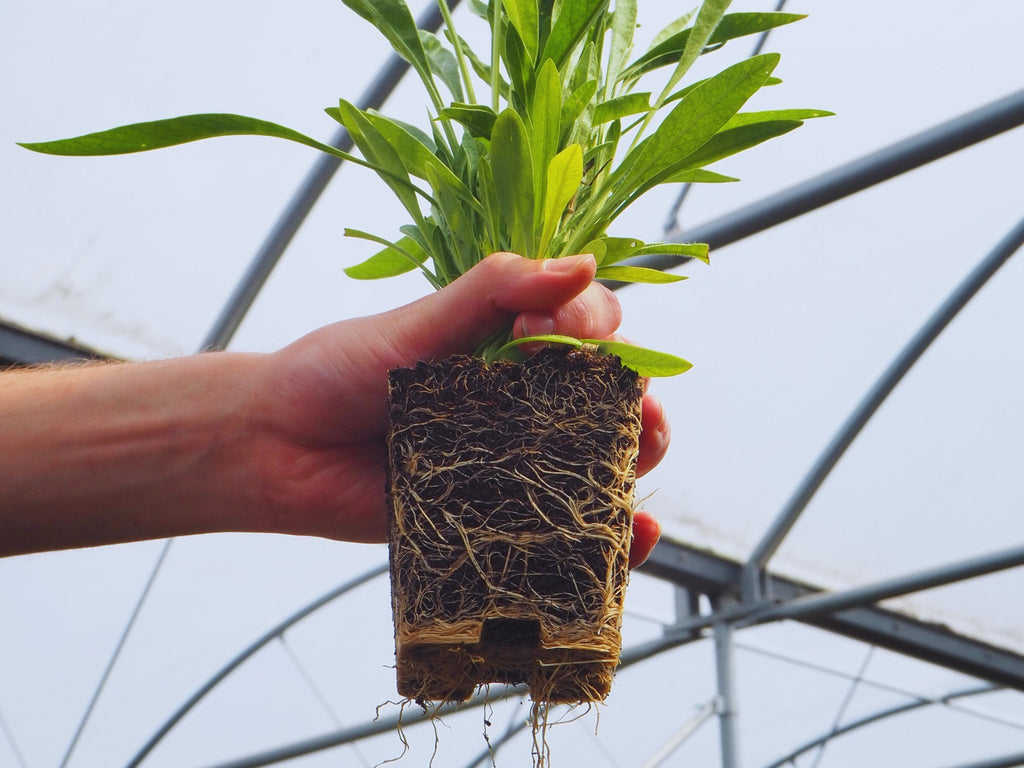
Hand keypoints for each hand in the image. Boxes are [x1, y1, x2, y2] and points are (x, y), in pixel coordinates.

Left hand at [254, 252, 667, 565]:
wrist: (276, 448)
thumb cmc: (338, 371)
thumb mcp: (417, 320)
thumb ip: (494, 290)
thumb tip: (581, 264)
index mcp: (509, 344)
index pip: (587, 324)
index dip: (591, 323)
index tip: (542, 331)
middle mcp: (523, 401)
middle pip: (610, 395)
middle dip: (636, 395)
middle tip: (631, 402)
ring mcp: (515, 461)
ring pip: (602, 459)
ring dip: (639, 454)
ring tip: (642, 447)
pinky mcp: (499, 518)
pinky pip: (566, 527)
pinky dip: (612, 535)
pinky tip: (635, 527)